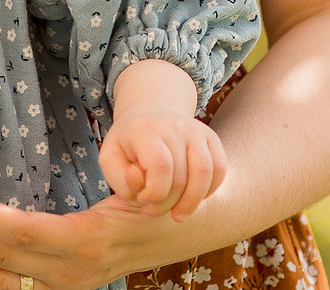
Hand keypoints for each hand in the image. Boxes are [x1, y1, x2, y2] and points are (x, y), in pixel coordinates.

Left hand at [0, 191, 182, 289]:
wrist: (171, 229)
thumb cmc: (143, 201)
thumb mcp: (122, 194)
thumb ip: (83, 196)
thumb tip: (34, 186)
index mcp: (86, 242)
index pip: (23, 231)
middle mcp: (72, 272)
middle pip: (4, 258)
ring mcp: (64, 286)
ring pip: (2, 280)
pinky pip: (12, 287)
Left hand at [100, 107, 226, 221]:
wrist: (148, 115)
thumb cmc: (128, 145)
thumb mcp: (110, 160)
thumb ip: (119, 178)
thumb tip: (140, 181)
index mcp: (146, 130)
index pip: (160, 167)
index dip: (154, 193)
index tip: (142, 199)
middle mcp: (174, 126)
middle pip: (182, 176)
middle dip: (168, 204)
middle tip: (153, 211)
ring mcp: (196, 130)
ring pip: (205, 174)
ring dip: (192, 203)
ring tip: (177, 215)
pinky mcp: (211, 137)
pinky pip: (219, 169)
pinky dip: (209, 190)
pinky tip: (192, 198)